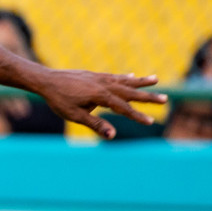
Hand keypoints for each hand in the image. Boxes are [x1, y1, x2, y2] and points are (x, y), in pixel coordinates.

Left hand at [26, 68, 166, 138]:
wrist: (46, 81)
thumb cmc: (59, 100)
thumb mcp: (75, 116)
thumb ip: (96, 124)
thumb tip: (112, 135)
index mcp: (100, 96)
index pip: (124, 108)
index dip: (137, 116)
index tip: (151, 122)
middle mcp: (104, 85)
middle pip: (130, 92)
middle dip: (148, 97)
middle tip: (165, 99)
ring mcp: (99, 78)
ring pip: (125, 81)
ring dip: (141, 82)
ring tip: (156, 79)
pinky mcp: (94, 75)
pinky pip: (114, 77)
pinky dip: (125, 77)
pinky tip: (132, 76)